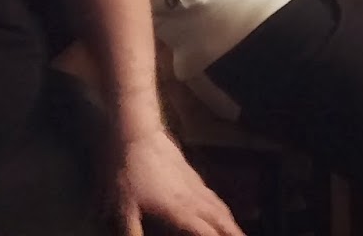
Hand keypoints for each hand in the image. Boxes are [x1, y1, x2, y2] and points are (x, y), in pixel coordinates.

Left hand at [114, 129, 244, 235]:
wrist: (139, 136)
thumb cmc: (128, 172)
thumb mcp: (123, 207)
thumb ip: (131, 231)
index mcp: (178, 210)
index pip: (206, 232)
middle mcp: (192, 199)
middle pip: (219, 219)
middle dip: (234, 232)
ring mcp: (195, 185)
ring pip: (219, 206)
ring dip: (231, 221)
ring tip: (239, 231)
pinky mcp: (192, 175)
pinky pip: (214, 196)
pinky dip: (223, 207)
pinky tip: (221, 209)